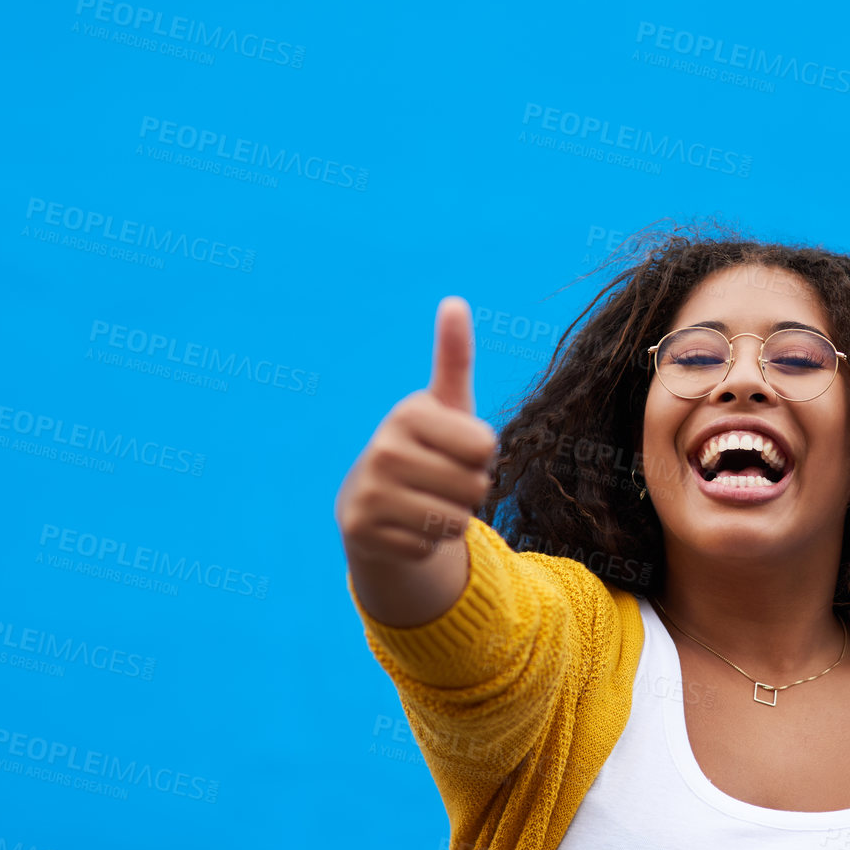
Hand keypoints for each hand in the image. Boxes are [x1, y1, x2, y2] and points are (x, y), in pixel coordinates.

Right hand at [336, 297, 496, 567]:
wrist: (372, 501)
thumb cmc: (427, 448)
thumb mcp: (444, 406)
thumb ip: (454, 358)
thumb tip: (455, 302)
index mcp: (409, 413)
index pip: (485, 447)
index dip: (481, 455)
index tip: (455, 448)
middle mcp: (384, 449)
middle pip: (474, 487)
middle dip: (469, 491)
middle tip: (440, 480)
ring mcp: (370, 492)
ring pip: (453, 522)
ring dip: (451, 519)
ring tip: (426, 502)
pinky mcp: (363, 531)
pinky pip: (428, 548)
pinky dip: (425, 543)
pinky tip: (406, 526)